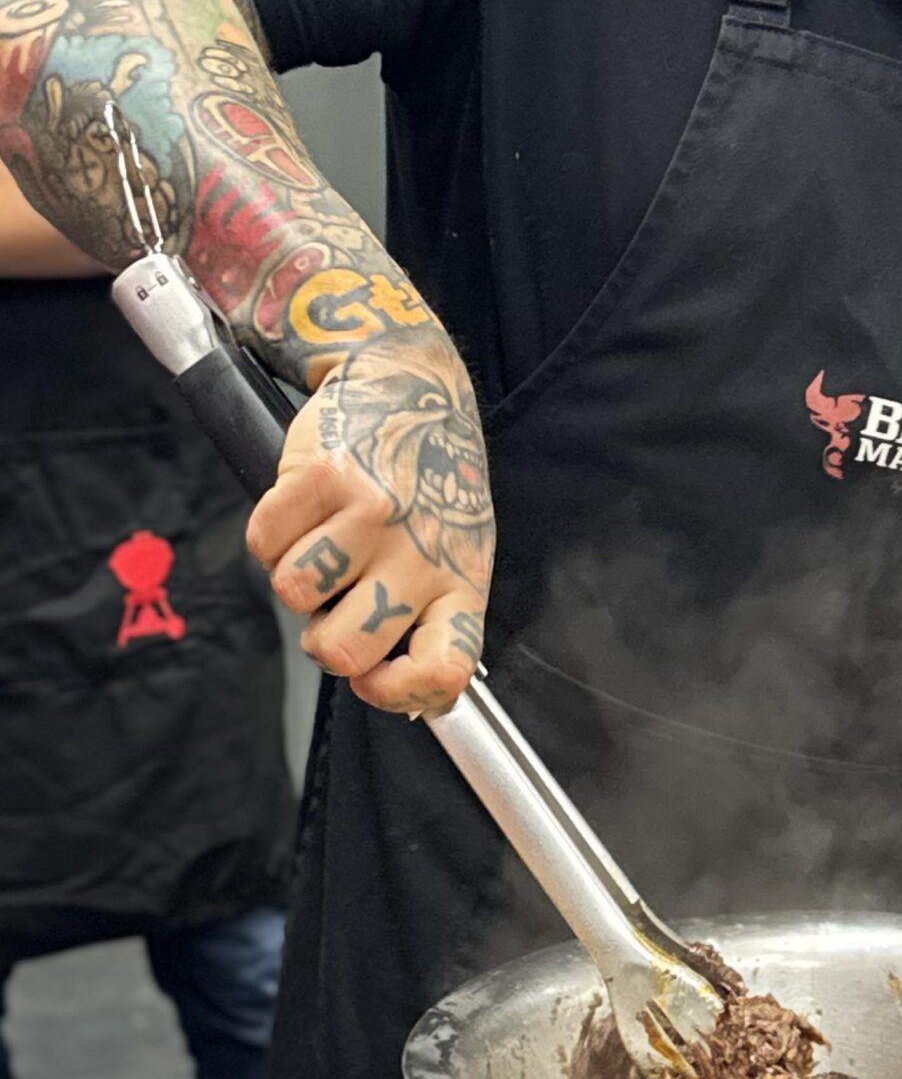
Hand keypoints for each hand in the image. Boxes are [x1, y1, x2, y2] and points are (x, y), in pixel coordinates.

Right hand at [246, 330, 493, 717]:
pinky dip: (270, 531)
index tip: (375, 680)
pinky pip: (262, 543)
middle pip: (343, 651)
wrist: (410, 383)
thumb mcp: (454, 552)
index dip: (399, 694)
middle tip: (335, 598)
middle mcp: (420, 551)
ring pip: (291, 596)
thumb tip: (387, 689)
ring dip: (295, 575)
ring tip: (325, 539)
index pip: (445, 669)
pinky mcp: (324, 475)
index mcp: (461, 581)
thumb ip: (429, 618)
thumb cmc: (428, 483)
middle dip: (322, 637)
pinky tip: (303, 508)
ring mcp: (372, 514)